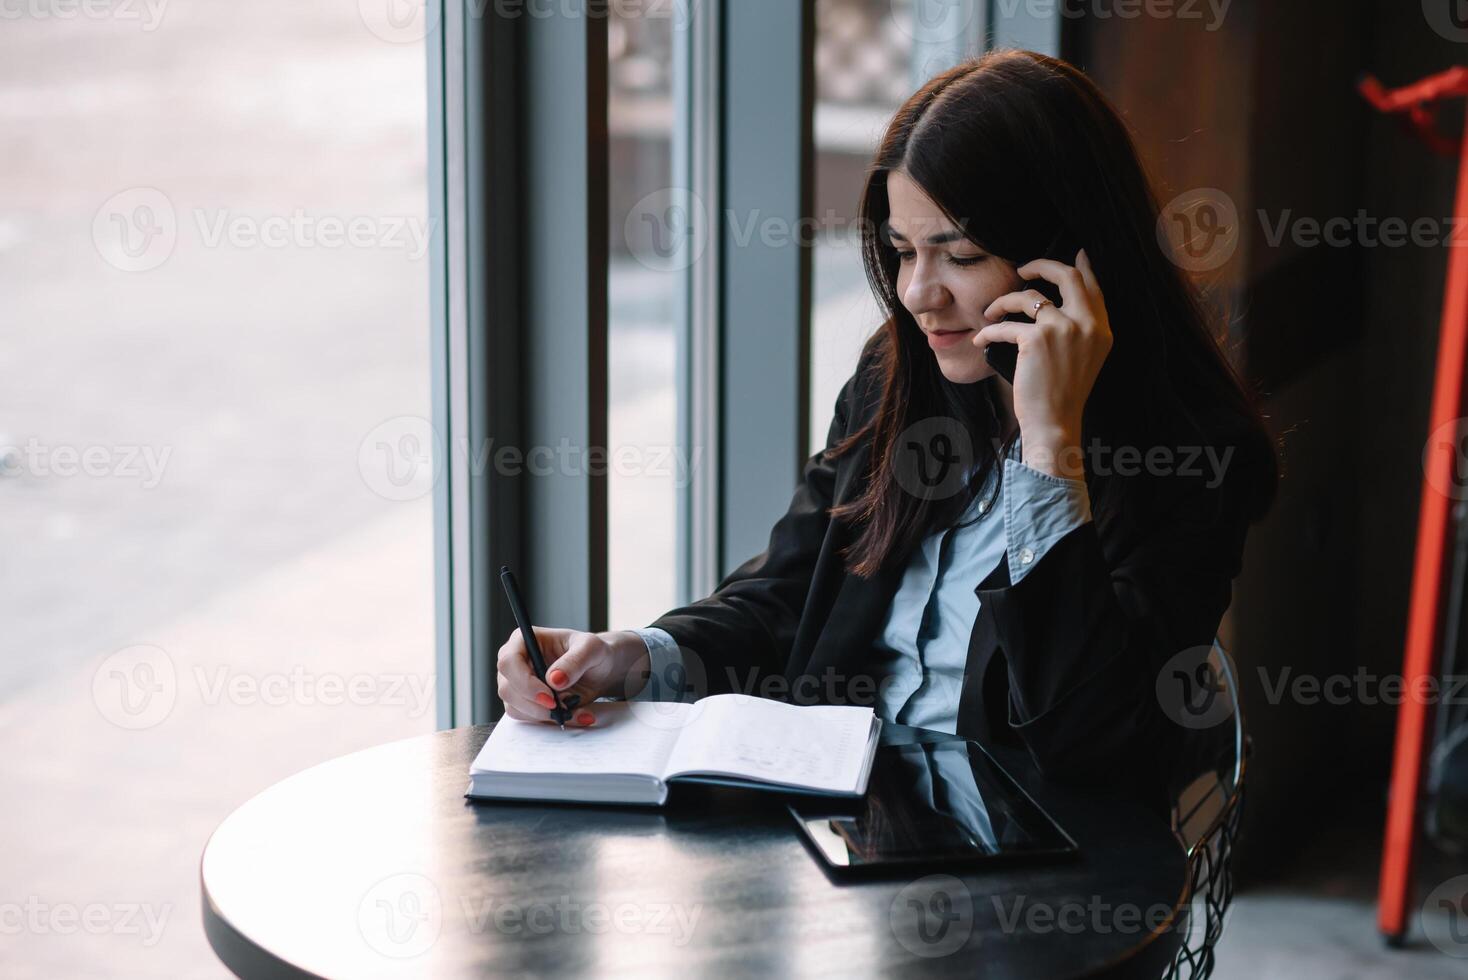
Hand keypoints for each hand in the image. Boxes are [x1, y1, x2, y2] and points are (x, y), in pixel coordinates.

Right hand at [495, 627, 649, 725]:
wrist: (598, 670)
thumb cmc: (592, 652)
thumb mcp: (592, 649)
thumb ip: (575, 661)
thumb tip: (554, 679)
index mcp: (523, 640)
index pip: (508, 662)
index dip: (524, 682)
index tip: (549, 697)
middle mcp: (515, 662)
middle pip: (507, 689)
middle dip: (535, 704)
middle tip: (563, 709)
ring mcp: (517, 684)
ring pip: (515, 707)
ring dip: (544, 716)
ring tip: (575, 711)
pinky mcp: (525, 702)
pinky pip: (528, 718)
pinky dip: (551, 721)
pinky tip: (574, 715)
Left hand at [973, 249, 1111, 478]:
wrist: (1056, 422)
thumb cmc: (1063, 394)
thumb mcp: (1085, 358)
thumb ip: (1080, 329)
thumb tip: (1057, 303)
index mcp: (1101, 329)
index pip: (1093, 286)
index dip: (1083, 266)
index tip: (1076, 253)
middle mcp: (1086, 324)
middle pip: (1066, 275)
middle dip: (1041, 264)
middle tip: (1022, 267)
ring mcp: (1062, 329)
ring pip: (1028, 295)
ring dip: (1003, 301)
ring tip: (991, 312)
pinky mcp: (1036, 339)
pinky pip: (1005, 325)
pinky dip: (988, 331)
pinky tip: (981, 339)